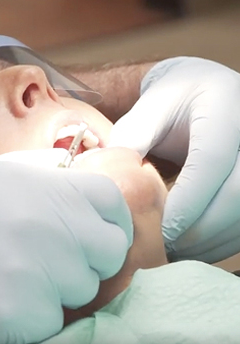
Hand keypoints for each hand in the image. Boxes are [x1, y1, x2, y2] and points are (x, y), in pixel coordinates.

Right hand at [0, 161, 131, 343]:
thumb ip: (39, 192)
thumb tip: (72, 206)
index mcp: (40, 189)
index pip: (111, 202)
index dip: (110, 219)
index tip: (97, 231)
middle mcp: (48, 228)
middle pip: (106, 254)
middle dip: (85, 261)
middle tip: (48, 263)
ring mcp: (37, 275)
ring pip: (76, 294)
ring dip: (50, 292)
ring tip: (3, 279)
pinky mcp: (16, 318)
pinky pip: (45, 324)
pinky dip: (24, 320)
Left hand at [109, 57, 239, 262]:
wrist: (201, 91)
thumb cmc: (171, 100)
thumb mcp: (148, 109)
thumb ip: (133, 137)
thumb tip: (115, 181)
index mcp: (221, 108)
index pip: (213, 160)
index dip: (189, 200)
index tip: (162, 229)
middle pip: (238, 192)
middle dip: (203, 228)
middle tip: (166, 247)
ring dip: (214, 240)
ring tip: (176, 252)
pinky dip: (224, 238)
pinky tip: (196, 246)